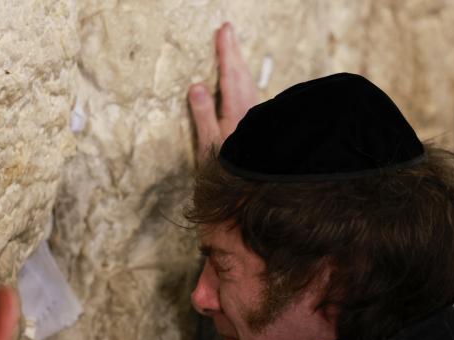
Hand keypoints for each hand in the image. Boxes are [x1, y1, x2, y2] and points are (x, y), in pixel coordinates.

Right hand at [188, 22, 258, 162]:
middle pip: (242, 76)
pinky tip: (242, 82)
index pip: (231, 76)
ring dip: (240, 65)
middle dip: (234, 52)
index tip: (223, 31)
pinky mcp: (257, 127)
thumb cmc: (223, 173)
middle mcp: (250, 113)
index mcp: (237, 114)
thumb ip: (203, 115)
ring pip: (248, 84)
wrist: (245, 196)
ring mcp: (255, 120)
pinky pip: (249, 94)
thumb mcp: (208, 145)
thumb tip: (196, 86)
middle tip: (228, 30)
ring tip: (233, 49)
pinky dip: (243, 80)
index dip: (226, 53)